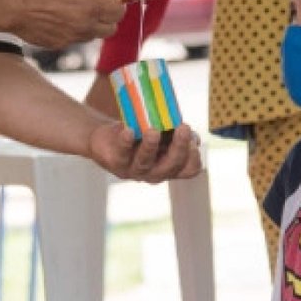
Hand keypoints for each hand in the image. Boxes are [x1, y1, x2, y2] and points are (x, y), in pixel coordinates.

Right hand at [6, 0, 124, 49]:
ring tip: (76, 10)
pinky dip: (73, 30)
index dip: (118, 3)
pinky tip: (60, 18)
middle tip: (97, 5)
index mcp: (92, 7)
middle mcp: (86, 26)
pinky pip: (74, 39)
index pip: (119, 12)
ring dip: (91, 25)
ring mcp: (72, 38)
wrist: (13, 5)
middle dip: (108, 17)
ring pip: (92, 35)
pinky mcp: (58, 44)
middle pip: (110, 29)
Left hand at [83, 116, 202, 181]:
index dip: (194, 157)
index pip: (189, 169)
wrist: (106, 137)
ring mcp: (134, 170)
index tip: (194, 140)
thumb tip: (189, 132)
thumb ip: (175, 132)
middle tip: (184, 128)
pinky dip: (126, 142)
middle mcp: (154, 172)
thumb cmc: (139, 134)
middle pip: (170, 167)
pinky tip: (129, 131)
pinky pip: (122, 153)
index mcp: (169, 166)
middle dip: (179, 148)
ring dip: (150, 147)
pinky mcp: (115, 162)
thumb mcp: (161, 132)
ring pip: (145, 163)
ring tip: (153, 131)